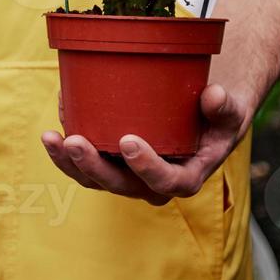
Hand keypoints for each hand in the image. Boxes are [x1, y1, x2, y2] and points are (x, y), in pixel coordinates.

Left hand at [41, 84, 249, 205]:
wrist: (200, 114)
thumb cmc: (215, 116)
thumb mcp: (229, 111)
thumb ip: (224, 106)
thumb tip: (213, 95)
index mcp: (184, 177)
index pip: (165, 182)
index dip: (146, 167)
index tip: (128, 141)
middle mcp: (151, 183)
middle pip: (119, 184)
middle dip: (93, 166)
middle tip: (74, 141)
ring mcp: (127, 175)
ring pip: (94, 178)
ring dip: (68, 162)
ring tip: (50, 138)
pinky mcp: (109, 162)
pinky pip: (83, 162)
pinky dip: (64, 148)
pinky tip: (53, 126)